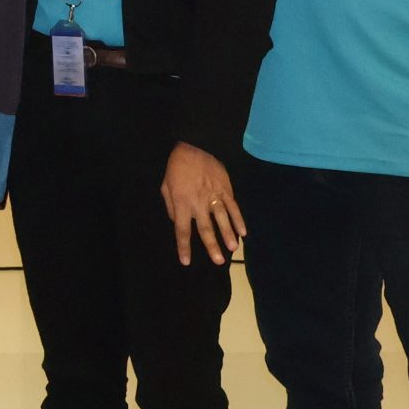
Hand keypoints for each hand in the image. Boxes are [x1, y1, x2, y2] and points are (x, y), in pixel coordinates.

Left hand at [162, 141, 245, 265]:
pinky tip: (244, 232)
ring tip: (233, 248)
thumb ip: (170, 205)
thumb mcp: (165, 185)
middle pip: (205, 228)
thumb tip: (175, 221)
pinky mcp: (226, 190)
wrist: (195, 147)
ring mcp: (213, 196)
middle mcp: (198, 203)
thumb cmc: (177, 167)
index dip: (183, 246)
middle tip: (218, 261)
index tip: (186, 262)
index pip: (181, 229)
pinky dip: (239, 220)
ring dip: (228, 234)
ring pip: (222, 219)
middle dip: (211, 246)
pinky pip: (233, 207)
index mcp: (181, 203)